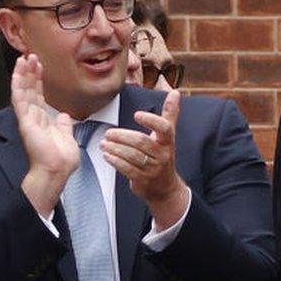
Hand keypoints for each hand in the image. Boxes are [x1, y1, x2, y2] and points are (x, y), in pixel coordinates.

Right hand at [12, 54, 78, 217]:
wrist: (57, 170)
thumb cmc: (62, 159)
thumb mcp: (67, 136)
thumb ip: (63, 125)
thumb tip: (63, 115)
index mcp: (43, 120)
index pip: (38, 95)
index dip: (38, 80)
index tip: (40, 66)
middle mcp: (33, 118)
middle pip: (29, 90)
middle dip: (29, 72)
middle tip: (31, 56)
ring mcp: (28, 119)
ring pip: (23, 91)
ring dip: (23, 74)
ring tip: (24, 58)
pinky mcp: (25, 121)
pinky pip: (20, 100)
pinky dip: (18, 85)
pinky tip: (18, 73)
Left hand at [101, 90, 188, 229]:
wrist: (165, 187)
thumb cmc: (164, 156)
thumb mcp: (169, 135)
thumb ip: (170, 113)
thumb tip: (175, 92)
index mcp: (168, 142)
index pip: (164, 128)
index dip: (151, 121)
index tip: (137, 115)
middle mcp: (162, 154)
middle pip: (141, 142)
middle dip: (122, 136)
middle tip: (109, 133)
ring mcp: (152, 168)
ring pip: (132, 156)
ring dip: (115, 148)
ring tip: (104, 143)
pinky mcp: (142, 179)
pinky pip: (126, 169)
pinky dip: (114, 161)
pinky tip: (107, 155)